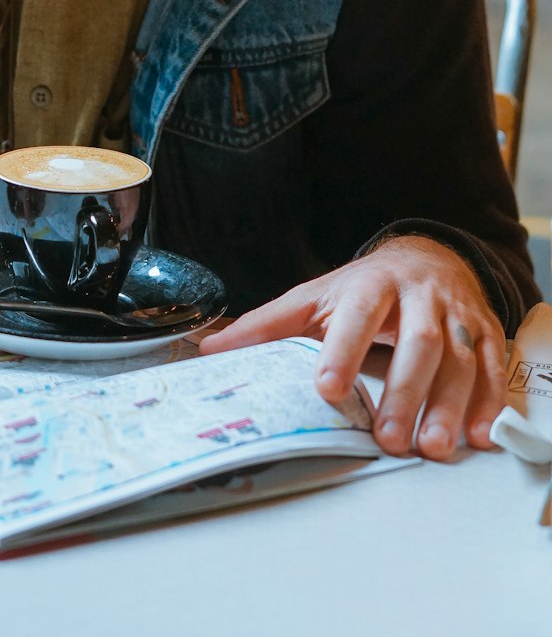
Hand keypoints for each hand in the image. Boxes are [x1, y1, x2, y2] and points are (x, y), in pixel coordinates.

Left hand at [199, 236, 506, 459]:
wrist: (428, 257)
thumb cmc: (365, 288)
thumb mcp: (315, 298)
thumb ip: (267, 327)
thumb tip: (209, 351)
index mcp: (371, 284)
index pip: (359, 314)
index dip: (344, 349)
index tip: (328, 387)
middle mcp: (419, 296)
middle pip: (418, 342)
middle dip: (404, 391)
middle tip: (388, 439)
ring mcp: (457, 314)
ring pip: (461, 359)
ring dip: (449, 405)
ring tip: (431, 447)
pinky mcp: (486, 332)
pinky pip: (494, 368)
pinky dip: (490, 404)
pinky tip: (479, 436)